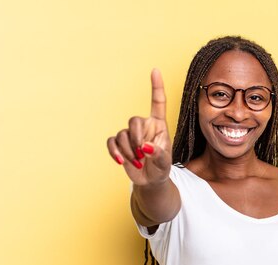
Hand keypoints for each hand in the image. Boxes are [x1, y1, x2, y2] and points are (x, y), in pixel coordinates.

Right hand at [106, 69, 171, 185]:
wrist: (151, 180)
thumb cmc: (161, 167)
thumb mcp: (165, 162)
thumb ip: (158, 153)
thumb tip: (145, 147)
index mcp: (158, 124)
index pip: (157, 102)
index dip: (156, 87)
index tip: (155, 70)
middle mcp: (144, 126)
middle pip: (134, 120)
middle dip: (136, 138)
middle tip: (142, 154)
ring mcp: (130, 135)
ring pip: (122, 134)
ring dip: (129, 151)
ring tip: (139, 163)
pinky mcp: (120, 144)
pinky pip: (112, 142)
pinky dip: (115, 152)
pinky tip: (121, 161)